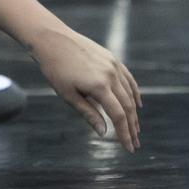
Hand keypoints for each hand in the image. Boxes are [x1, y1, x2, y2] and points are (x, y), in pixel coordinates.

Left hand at [29, 27, 141, 151]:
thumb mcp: (68, 94)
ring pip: (129, 93)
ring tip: (135, 128)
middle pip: (127, 106)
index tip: (129, 148)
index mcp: (99, 86)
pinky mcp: (112, 58)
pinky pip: (128, 79)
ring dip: (134, 112)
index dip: (125, 133)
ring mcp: (113, 65)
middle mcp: (111, 75)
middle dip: (131, 127)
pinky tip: (137, 104)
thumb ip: (88, 113)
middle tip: (135, 143)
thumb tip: (104, 132)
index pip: (118, 116)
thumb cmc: (55, 69)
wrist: (52, 39)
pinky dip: (134, 93)